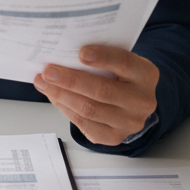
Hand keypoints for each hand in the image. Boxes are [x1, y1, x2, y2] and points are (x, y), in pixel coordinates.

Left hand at [33, 45, 158, 146]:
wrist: (132, 101)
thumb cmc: (119, 73)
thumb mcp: (118, 59)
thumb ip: (100, 55)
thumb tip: (64, 52)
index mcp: (146, 74)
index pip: (124, 62)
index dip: (103, 57)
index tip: (81, 53)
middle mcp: (143, 101)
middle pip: (102, 91)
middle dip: (71, 80)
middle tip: (48, 71)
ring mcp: (130, 122)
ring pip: (90, 110)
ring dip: (61, 95)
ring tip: (43, 83)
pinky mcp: (114, 137)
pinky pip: (84, 124)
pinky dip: (65, 109)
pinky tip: (54, 97)